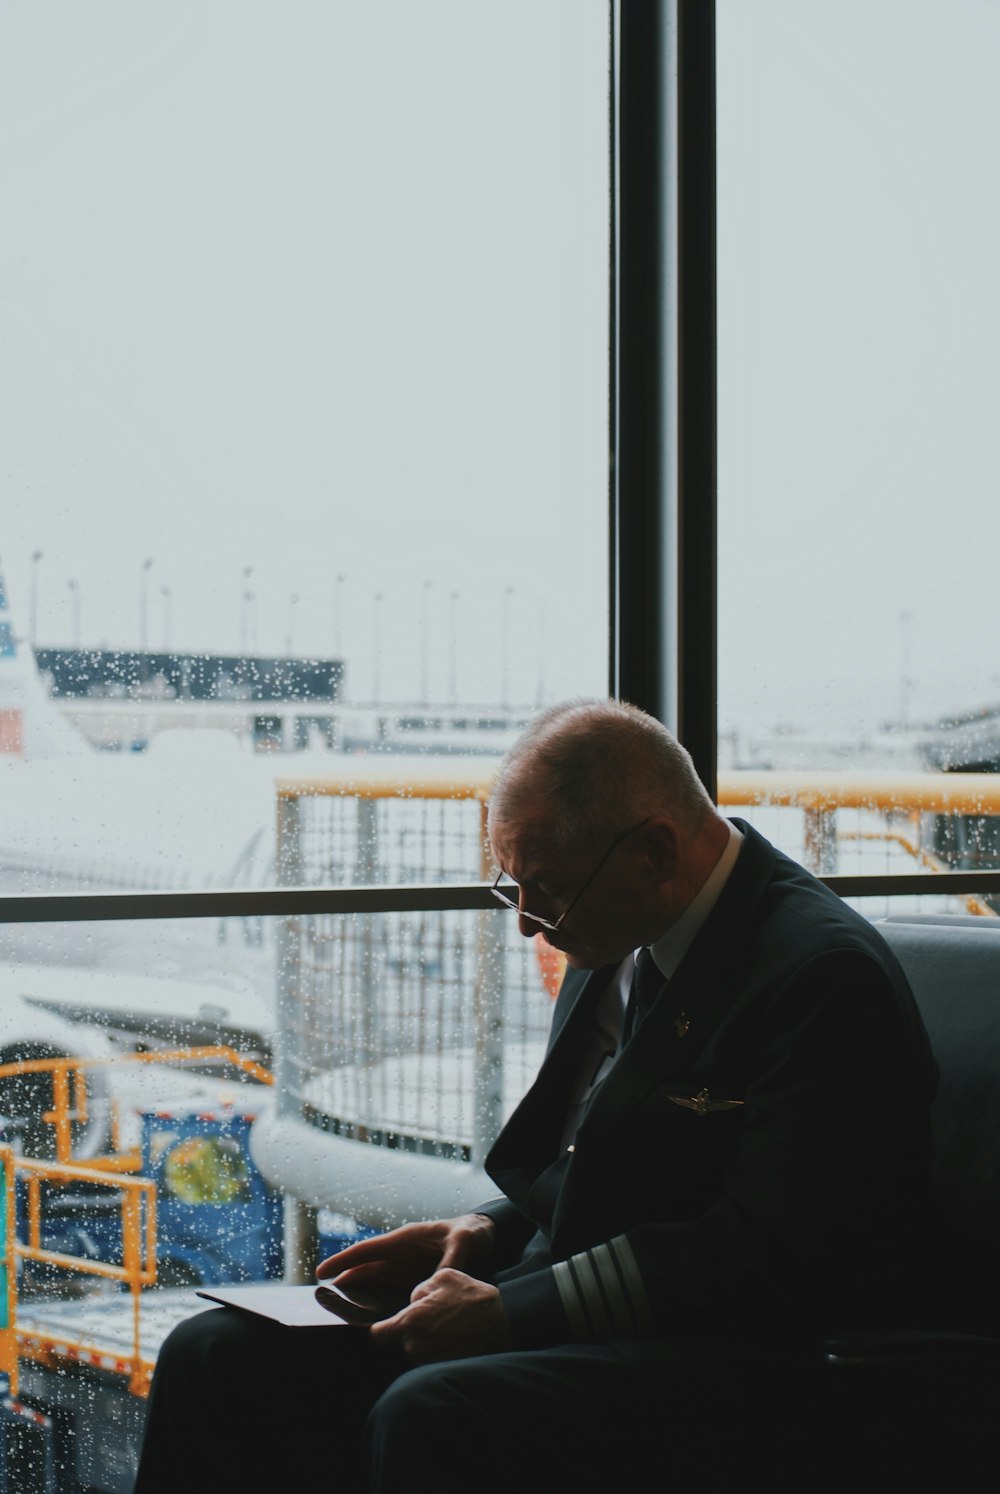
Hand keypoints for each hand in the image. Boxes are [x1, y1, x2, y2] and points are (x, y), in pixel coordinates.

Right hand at [315, 1213, 495, 1295]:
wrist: (486, 1236)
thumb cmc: (472, 1232)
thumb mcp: (463, 1242)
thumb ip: (449, 1261)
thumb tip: (432, 1286)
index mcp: (405, 1239)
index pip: (367, 1251)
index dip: (343, 1261)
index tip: (321, 1273)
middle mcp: (400, 1253)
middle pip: (366, 1269)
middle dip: (345, 1282)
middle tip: (323, 1301)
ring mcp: (407, 1267)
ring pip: (375, 1282)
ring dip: (359, 1294)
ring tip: (340, 1312)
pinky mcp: (415, 1279)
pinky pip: (391, 1292)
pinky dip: (379, 1302)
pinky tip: (373, 1319)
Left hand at [370, 1267, 511, 1362]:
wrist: (501, 1323)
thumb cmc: (472, 1298)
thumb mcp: (444, 1277)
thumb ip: (420, 1288)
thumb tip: (413, 1300)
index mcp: (411, 1320)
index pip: (379, 1335)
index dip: (381, 1330)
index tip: (384, 1327)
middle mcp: (416, 1344)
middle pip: (402, 1341)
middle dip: (413, 1330)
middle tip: (435, 1318)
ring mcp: (429, 1360)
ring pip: (418, 1350)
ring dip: (427, 1341)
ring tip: (449, 1327)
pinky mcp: (443, 1368)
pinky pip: (433, 1359)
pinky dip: (440, 1350)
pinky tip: (455, 1339)